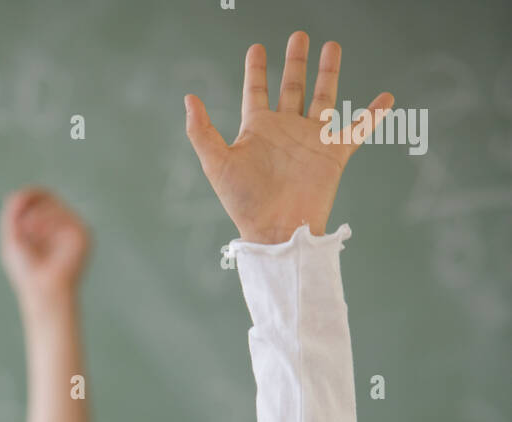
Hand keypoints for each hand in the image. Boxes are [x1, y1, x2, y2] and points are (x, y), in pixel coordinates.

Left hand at [0, 187, 91, 302]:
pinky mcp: (83, 234)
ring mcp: (75, 229)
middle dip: (30, 207)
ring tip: (27, 234)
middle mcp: (64, 225)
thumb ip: (15, 211)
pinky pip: (63, 214)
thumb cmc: (27, 272)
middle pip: (48, 196)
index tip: (15, 205)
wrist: (42, 291)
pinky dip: (46, 221)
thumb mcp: (13, 237)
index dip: (29, 196)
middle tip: (20, 226)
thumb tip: (23, 192)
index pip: (42, 198)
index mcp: (50, 226)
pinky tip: (38, 236)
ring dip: (35, 216)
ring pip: (53, 203)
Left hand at [185, 31, 393, 243]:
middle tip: (299, 36)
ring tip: (331, 47)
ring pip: (323, 97)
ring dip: (328, 73)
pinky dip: (373, 115)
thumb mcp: (216, 164)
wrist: (277, 231)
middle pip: (292, 87)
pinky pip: (357, 130)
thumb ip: (201, 132)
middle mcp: (286, 130)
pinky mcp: (333, 154)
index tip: (257, 49)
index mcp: (258, 130)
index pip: (256, 92)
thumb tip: (189, 98)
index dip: (255, 70)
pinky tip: (386, 98)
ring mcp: (311, 140)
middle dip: (296, 62)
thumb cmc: (245, 204)